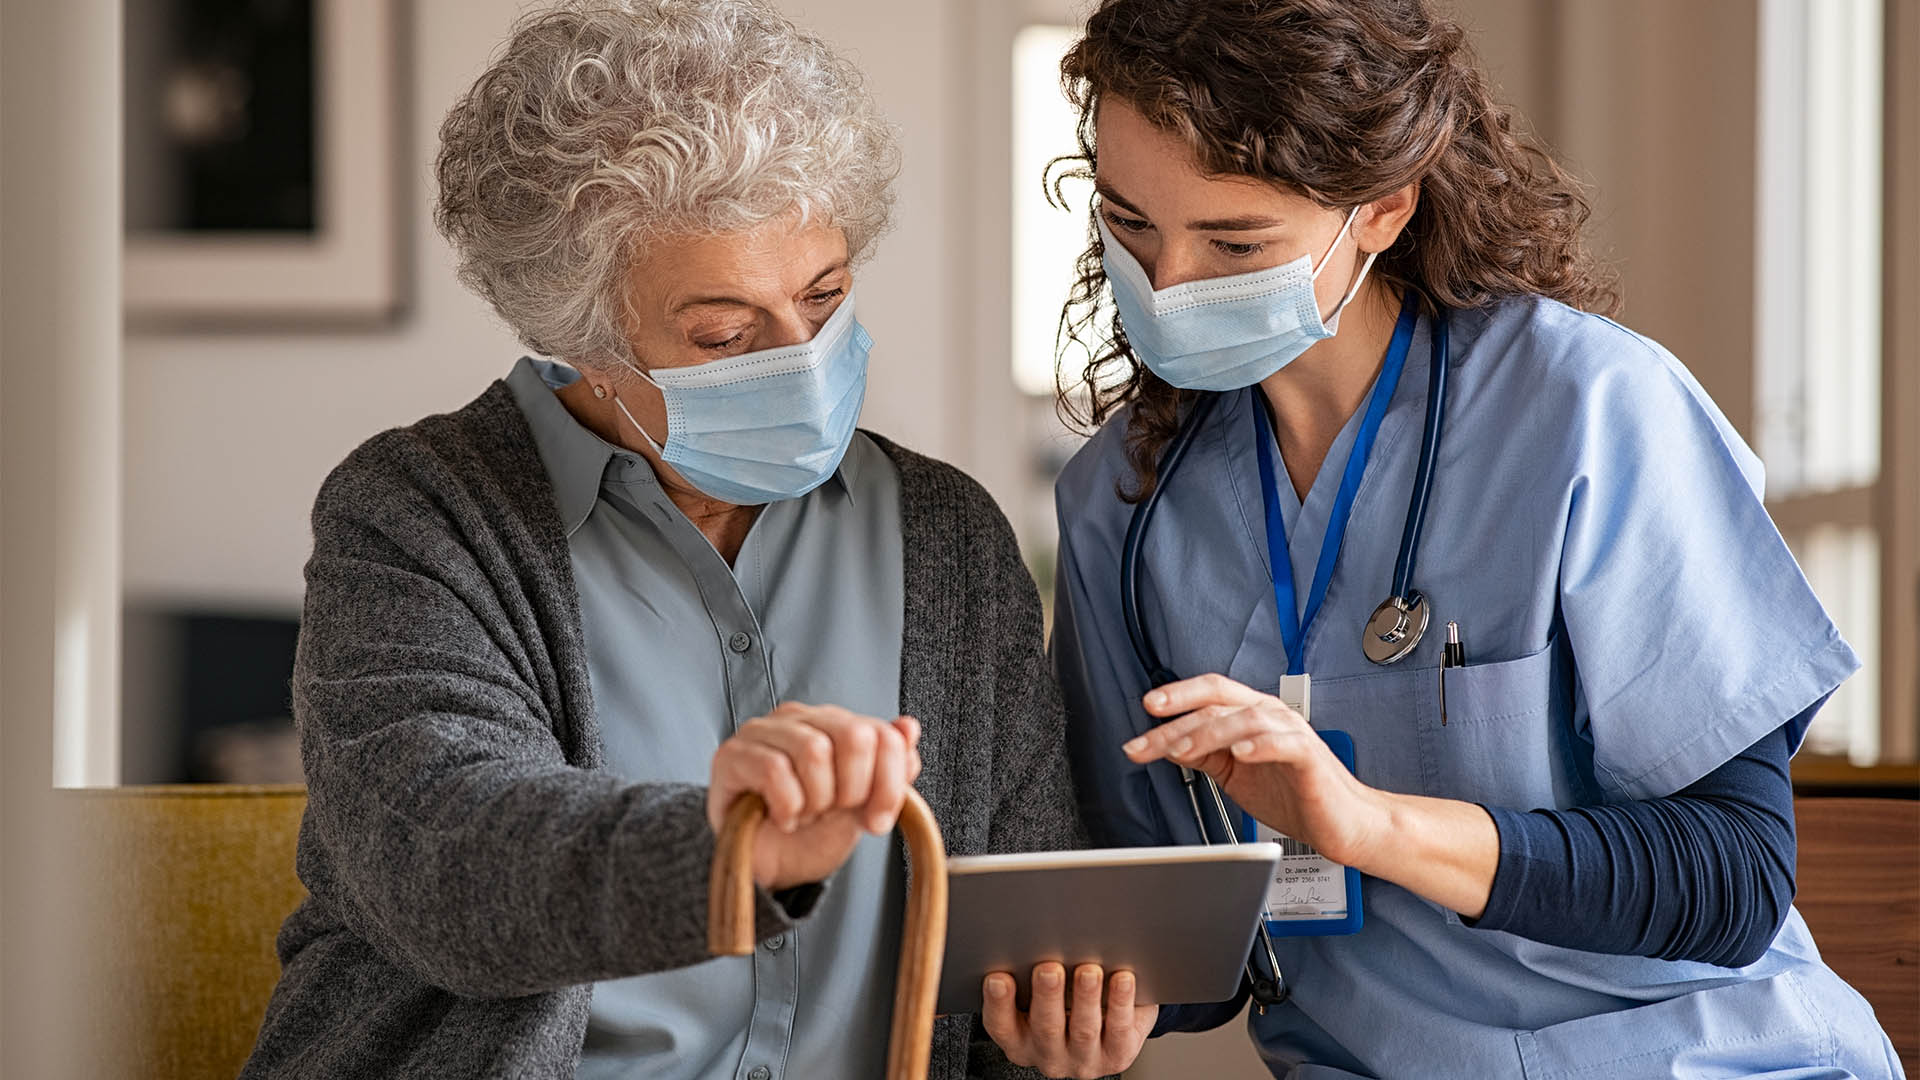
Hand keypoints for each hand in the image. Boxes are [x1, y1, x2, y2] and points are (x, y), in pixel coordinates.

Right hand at [707, 703, 921, 890]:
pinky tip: (783, 819)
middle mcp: (799, 718)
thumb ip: (890, 770)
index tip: (876, 821)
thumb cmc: (810, 835)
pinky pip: (773, 770)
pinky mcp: (732, 755)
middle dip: (853, 790)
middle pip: (853, 736)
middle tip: (835, 814)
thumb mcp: (862, 808)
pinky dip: (787, 806)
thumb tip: (908, 728)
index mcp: (834, 724)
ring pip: (813, 750)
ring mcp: (762, 732)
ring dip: (817, 799)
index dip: (889, 784)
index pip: (882, 734)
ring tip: (806, 815)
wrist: (766, 870)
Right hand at [981, 963, 1155, 1077]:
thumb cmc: (1066, 998)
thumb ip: (1028, 970)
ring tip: (1089, 971)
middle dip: (1047, 996)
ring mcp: (1083, 1058)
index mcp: (1019, 1038)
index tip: (998, 977)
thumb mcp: (1039, 991)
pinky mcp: (1117, 1055)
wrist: (1110, 1023)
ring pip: (1083, 1030)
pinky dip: (1120, 1003)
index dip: (998, 1003)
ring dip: (1085, 998)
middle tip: (1049, 968)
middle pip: (1045, 1027)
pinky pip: (1120, 1030)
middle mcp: (1048, 1053)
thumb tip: (1032, 934)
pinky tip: (1122, 979)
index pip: (1001, 1025)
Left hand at [1123, 674, 1390, 867]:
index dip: (1177, 696)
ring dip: (1209, 733)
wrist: (1341, 823)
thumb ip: (1205, 755)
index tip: (1146, 709)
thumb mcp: (1235, 774)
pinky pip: (1283, 743)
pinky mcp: (1309, 757)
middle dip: (1177, 722)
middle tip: (1147, 742)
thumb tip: (1167, 744)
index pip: (1210, 693)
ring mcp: (1292, 733)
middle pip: (1219, 704)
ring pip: (1246, 718)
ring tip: (1182, 750)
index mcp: (1252, 716)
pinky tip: (1239, 752)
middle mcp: (1271, 717)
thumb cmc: (1295, 795)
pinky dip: (1259, 744)